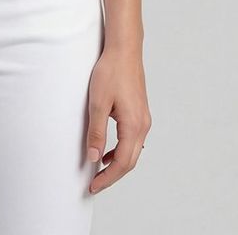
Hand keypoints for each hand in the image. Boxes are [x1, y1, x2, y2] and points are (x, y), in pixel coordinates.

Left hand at [86, 46, 151, 194]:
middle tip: (95, 184)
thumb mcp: (98, 103)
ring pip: (133, 152)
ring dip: (118, 164)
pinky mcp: (140, 113)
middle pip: (130, 161)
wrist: (124, 50)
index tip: (93, 186)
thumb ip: (96, 132)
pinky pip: (133, 140)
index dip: (108, 178)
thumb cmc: (111, 72)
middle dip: (113, 176)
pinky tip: (108, 151)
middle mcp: (143, 125)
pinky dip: (121, 151)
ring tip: (100, 171)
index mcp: (134, 125)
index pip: (123, 163)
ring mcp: (144, 119)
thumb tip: (94, 158)